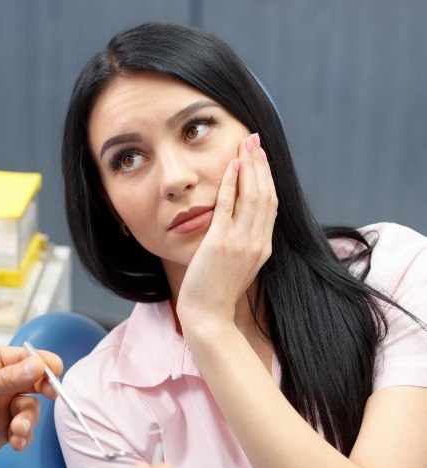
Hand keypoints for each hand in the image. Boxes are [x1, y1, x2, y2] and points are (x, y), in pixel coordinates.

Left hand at [177, 133, 277, 329]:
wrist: (208, 315)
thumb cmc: (219, 291)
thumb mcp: (241, 265)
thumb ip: (247, 243)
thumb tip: (244, 222)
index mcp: (264, 247)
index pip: (271, 205)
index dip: (268, 179)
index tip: (262, 158)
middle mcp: (258, 243)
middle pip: (266, 195)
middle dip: (261, 165)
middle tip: (256, 141)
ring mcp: (241, 242)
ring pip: (252, 196)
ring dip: (250, 168)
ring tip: (246, 145)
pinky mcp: (221, 243)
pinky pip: (229, 206)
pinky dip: (232, 183)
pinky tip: (232, 166)